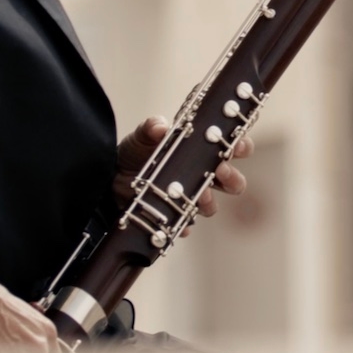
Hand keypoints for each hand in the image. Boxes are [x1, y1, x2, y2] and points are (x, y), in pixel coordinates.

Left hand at [114, 115, 253, 225]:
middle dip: (233, 178)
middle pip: (232, 181)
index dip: (241, 147)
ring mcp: (190, 198)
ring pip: (211, 206)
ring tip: (200, 196)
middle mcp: (202, 176)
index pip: (232, 148)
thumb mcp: (142, 136)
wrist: (111, 178)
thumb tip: (161, 127)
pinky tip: (178, 222)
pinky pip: (184, 225)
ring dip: (209, 202)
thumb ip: (152, 128)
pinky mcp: (174, 216)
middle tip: (221, 172)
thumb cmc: (135, 152)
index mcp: (203, 152)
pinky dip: (183, 225)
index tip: (238, 146)